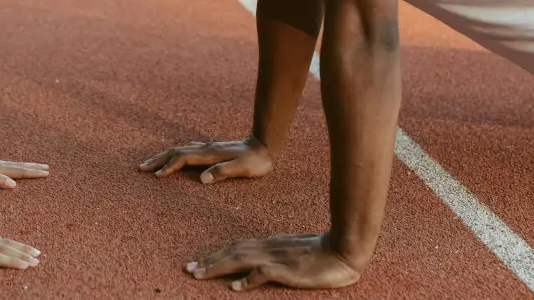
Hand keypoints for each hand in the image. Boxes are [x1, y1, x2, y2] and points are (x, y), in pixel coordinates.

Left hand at [0, 155, 49, 188]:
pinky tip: (12, 170)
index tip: (46, 173)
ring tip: (35, 167)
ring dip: (25, 166)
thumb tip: (13, 183)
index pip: (18, 171)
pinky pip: (5, 167)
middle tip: (47, 168)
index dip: (32, 173)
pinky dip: (13, 168)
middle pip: (18, 166)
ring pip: (12, 165)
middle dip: (32, 168)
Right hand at [137, 137, 272, 183]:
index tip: (157, 176)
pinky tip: (173, 158)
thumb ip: (223, 172)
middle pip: (175, 151)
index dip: (169, 166)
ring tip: (150, 164)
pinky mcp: (210, 150)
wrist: (265, 146)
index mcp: (210, 154)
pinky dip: (174, 155)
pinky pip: (186, 150)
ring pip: (179, 149)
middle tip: (141, 168)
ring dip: (163, 156)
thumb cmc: (255, 161)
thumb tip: (202, 179)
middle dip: (157, 159)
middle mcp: (205, 148)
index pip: (183, 158)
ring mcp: (207, 148)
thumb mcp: (242, 168)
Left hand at [186, 232, 361, 290]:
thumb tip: (252, 270)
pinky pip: (265, 273)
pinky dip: (248, 279)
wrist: (345, 250)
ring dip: (219, 267)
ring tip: (200, 274)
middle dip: (209, 261)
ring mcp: (278, 258)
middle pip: (233, 252)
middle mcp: (269, 248)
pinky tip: (236, 287)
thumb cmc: (321, 253)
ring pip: (241, 260)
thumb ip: (273, 257)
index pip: (236, 248)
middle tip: (188, 270)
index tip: (196, 264)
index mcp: (269, 244)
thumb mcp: (292, 252)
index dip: (215, 256)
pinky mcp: (289, 270)